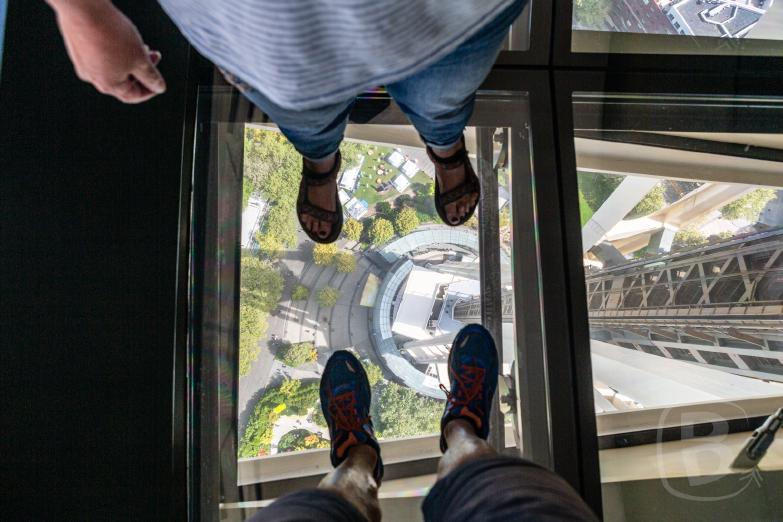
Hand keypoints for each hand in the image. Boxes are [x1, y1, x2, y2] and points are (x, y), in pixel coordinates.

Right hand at [50, 0, 165, 102]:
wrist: (83, 7)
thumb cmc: (113, 35)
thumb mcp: (140, 59)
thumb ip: (151, 77)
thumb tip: (159, 88)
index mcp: (108, 85)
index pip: (134, 95)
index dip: (150, 89)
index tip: (160, 80)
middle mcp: (92, 77)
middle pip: (123, 81)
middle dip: (141, 70)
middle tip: (154, 56)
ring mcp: (83, 63)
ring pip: (113, 67)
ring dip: (130, 60)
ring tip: (140, 45)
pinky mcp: (78, 47)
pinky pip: (101, 55)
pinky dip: (116, 51)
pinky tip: (122, 37)